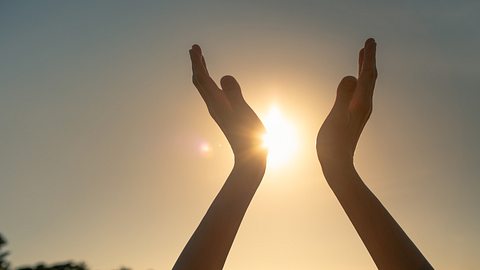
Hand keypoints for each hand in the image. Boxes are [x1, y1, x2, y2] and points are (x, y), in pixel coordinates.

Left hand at [189, 45, 265, 162]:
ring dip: (201, 71)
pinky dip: (209, 82)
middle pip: (199, 81)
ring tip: (201, 59)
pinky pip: (212, 94)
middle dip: (196, 64)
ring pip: (204, 88)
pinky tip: (215, 82)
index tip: (194, 48)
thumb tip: (223, 76)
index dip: (197, 62)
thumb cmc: (250, 136)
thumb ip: (234, 94)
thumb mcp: (244, 112)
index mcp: (217, 103)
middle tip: (194, 48)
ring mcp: (218, 111)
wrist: (250, 158)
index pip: (202, 78)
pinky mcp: (224, 114)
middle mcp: (214, 106)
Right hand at [316, 38, 376, 164]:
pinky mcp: (354, 117)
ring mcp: (360, 112)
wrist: (337, 164)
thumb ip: (344, 94)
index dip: (369, 57)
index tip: (370, 41)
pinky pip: (359, 93)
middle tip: (368, 44)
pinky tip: (352, 84)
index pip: (367, 74)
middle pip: (369, 78)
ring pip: (365, 85)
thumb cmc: (334, 142)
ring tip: (362, 58)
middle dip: (369, 60)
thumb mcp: (337, 116)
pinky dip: (358, 82)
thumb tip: (350, 77)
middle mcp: (364, 105)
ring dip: (364, 70)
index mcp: (361, 103)